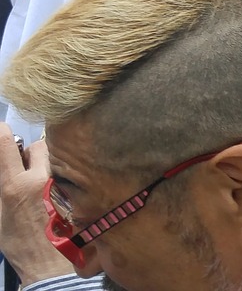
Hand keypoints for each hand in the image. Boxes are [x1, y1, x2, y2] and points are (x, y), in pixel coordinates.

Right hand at [0, 124, 73, 282]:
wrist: (50, 266)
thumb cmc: (21, 243)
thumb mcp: (1, 214)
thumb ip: (5, 185)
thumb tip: (8, 165)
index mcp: (15, 187)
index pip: (6, 146)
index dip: (2, 133)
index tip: (1, 127)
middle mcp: (41, 180)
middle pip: (39, 146)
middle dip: (33, 151)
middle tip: (30, 165)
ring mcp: (64, 184)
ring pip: (59, 158)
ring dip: (52, 163)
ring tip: (49, 182)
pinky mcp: (81, 191)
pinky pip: (73, 173)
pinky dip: (67, 176)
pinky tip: (65, 191)